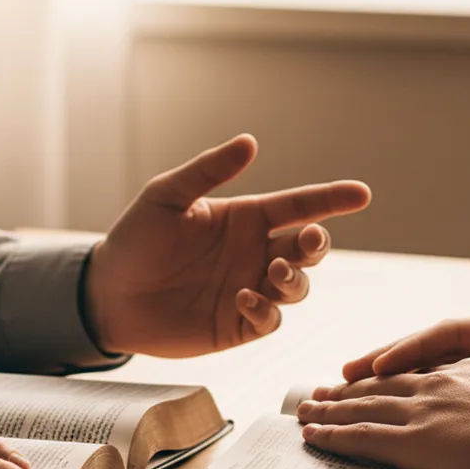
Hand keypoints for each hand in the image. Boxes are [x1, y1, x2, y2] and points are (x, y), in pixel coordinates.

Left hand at [85, 134, 370, 356]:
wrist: (108, 295)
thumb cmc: (135, 240)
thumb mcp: (166, 197)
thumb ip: (208, 171)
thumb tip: (249, 143)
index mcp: (246, 218)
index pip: (299, 206)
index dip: (332, 199)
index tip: (361, 194)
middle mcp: (255, 253)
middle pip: (307, 249)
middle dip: (318, 244)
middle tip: (309, 239)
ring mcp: (250, 289)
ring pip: (297, 287)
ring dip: (294, 279)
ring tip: (272, 271)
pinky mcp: (238, 325)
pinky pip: (269, 319)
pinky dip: (266, 310)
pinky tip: (244, 298)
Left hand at [297, 358, 469, 468]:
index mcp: (468, 370)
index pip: (418, 370)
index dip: (389, 374)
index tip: (372, 377)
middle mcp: (437, 385)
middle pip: (380, 385)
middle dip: (347, 390)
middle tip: (321, 393)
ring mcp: (421, 412)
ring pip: (361, 407)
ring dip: (328, 411)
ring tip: (305, 412)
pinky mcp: (412, 442)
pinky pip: (360, 437)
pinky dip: (332, 436)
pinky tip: (313, 437)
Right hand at [342, 315, 469, 420]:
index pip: (448, 335)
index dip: (408, 350)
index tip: (376, 368)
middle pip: (429, 350)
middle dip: (383, 363)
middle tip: (340, 379)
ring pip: (433, 369)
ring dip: (393, 381)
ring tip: (351, 395)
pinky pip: (449, 388)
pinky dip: (418, 397)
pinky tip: (396, 414)